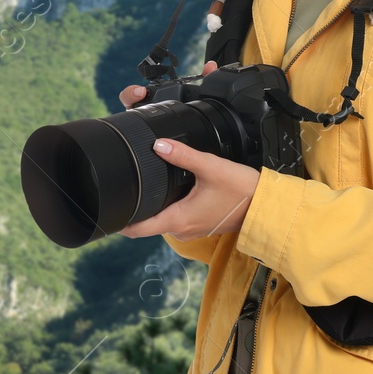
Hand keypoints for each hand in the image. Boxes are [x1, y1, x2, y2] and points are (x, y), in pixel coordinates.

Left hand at [118, 61, 261, 239]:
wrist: (267, 207)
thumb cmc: (242, 191)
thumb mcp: (210, 167)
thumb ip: (183, 155)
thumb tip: (158, 144)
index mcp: (177, 220)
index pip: (136, 229)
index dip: (118, 222)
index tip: (105, 212)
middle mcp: (180, 229)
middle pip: (146, 222)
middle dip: (134, 208)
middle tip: (124, 187)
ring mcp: (190, 229)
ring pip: (161, 218)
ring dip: (152, 206)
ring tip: (143, 185)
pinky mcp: (199, 223)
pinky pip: (175, 217)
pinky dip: (168, 206)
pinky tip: (169, 189)